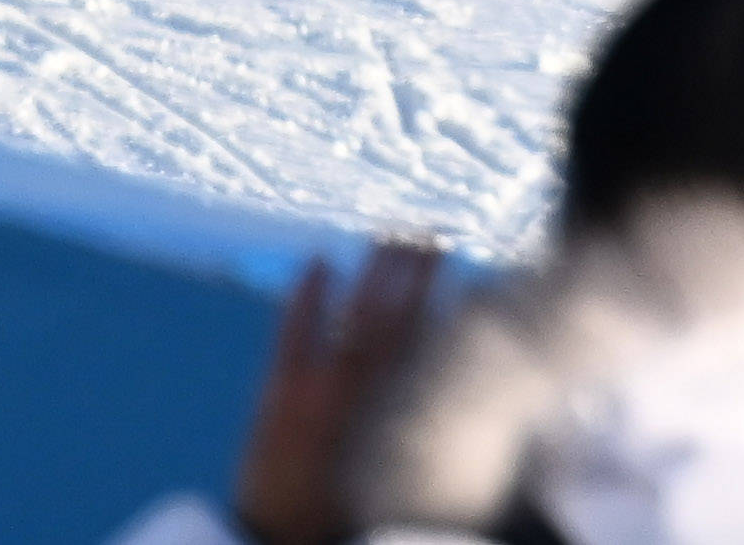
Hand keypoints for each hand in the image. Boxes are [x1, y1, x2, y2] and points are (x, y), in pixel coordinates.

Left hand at [230, 239, 444, 544]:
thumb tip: (456, 387)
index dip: (446, 300)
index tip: (461, 264)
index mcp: (397, 413)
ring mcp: (321, 387)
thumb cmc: (346, 515)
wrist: (284, 540)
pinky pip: (295, 333)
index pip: (429, 341)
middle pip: (397, 317)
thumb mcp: (398, 475)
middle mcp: (365, 392)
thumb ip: (422, 425)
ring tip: (390, 232)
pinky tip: (317, 262)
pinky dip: (306, 296)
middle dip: (415, 271)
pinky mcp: (281, 393)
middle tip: (432, 229)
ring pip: (356, 316)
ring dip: (374, 271)